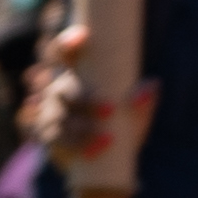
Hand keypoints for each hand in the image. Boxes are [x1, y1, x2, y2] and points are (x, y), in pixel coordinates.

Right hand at [28, 33, 156, 197]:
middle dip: (84, 97)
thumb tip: (150, 85)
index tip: (82, 36)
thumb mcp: (138, 112)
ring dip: (81, 127)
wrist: (110, 161)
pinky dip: (75, 143)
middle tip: (110, 109)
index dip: (68, 42)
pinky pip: (55, 137)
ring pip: (58, 114)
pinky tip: (93, 150)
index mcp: (78, 74)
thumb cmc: (123, 124)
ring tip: (108, 139)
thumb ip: (144, 100)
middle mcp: (59, 90)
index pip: (65, 53)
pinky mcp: (48, 136)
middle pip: (62, 87)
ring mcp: (50, 112)